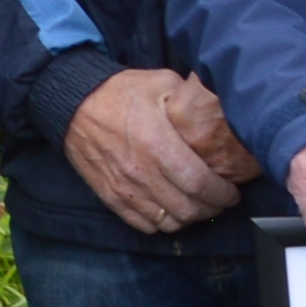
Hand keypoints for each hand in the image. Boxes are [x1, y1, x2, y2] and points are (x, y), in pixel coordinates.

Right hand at [65, 66, 261, 235]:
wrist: (72, 104)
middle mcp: (141, 171)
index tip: (233, 192)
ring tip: (198, 206)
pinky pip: (143, 224)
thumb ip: (190, 95)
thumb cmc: (118, 92)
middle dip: (211, 208)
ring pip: (168, 221)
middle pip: (187, 208)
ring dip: (189, 218)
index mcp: (157, 143)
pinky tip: (171, 210)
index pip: (199, 183)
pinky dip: (162, 224)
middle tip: (221, 200)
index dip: (222, 194)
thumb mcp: (160, 82)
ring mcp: (124, 188)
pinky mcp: (110, 196)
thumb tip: (218, 106)